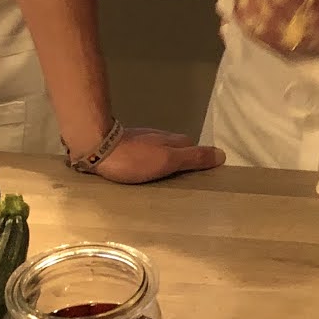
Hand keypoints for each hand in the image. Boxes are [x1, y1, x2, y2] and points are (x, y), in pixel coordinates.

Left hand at [93, 124, 224, 183]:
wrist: (96, 148)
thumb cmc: (134, 159)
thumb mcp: (168, 161)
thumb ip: (193, 158)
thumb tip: (222, 154)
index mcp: (172, 140)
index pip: (193, 147)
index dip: (197, 160)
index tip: (200, 176)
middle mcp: (158, 136)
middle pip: (176, 148)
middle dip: (179, 161)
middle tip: (180, 182)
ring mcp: (140, 139)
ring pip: (158, 150)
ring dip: (161, 162)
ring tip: (161, 180)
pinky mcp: (123, 145)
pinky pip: (141, 154)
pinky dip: (144, 163)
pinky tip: (139, 173)